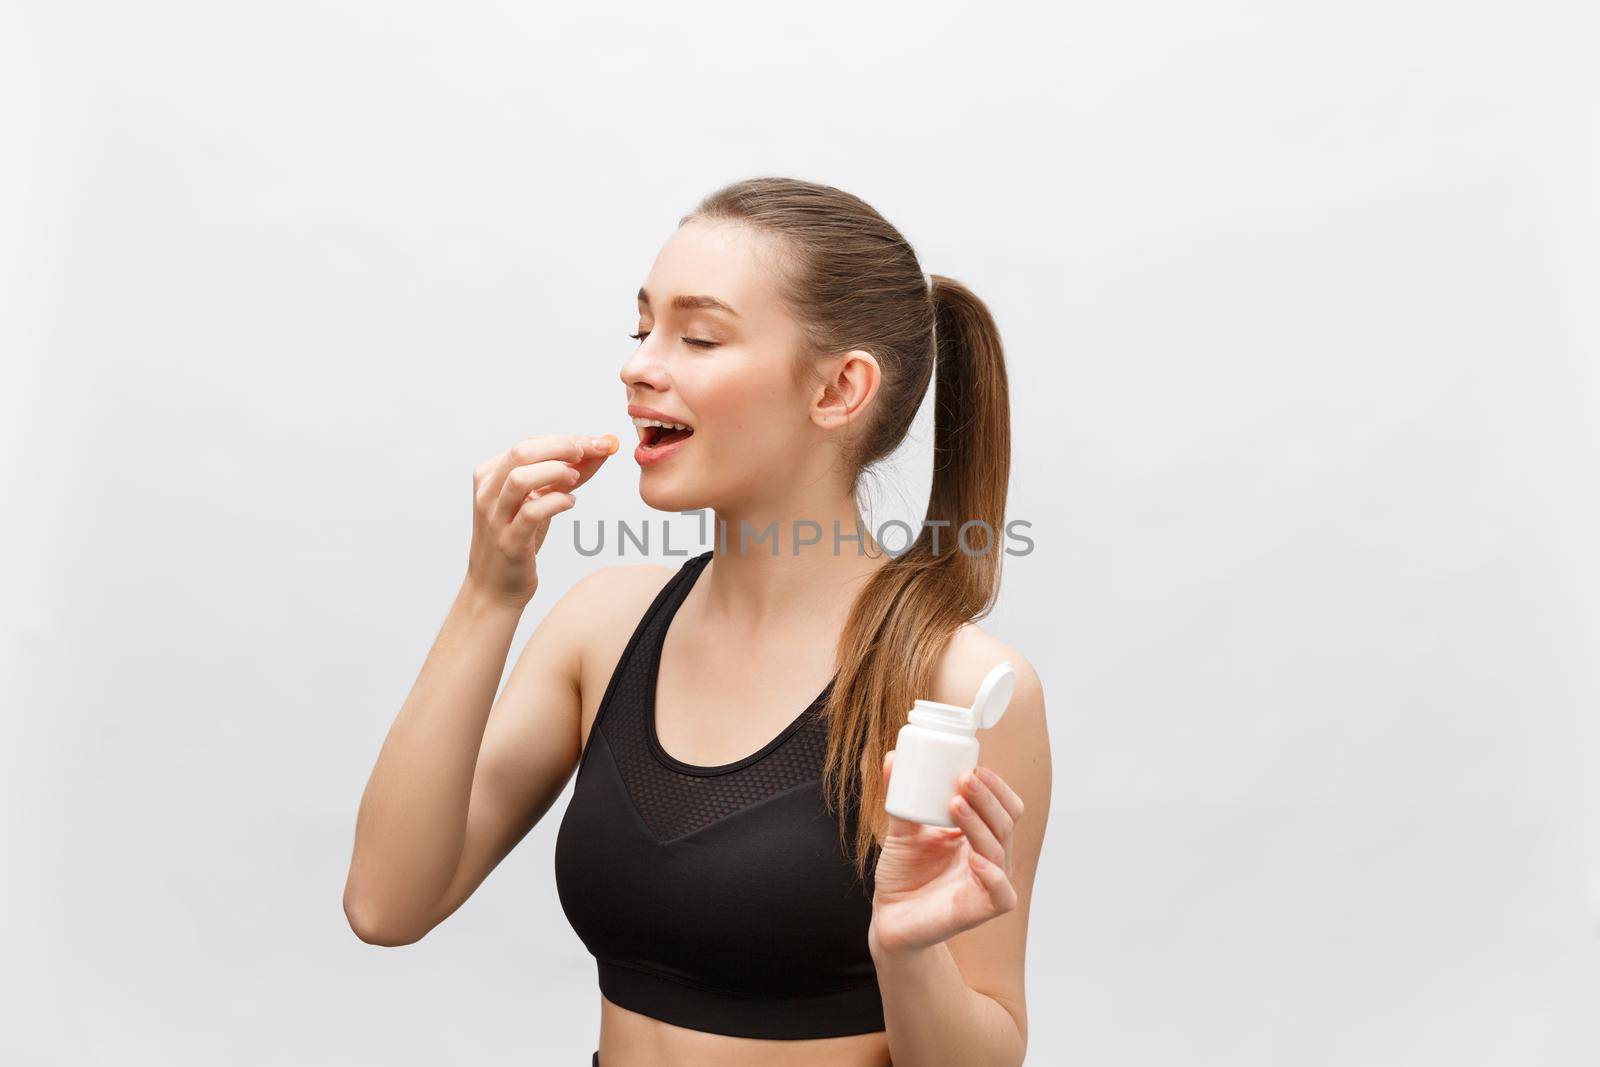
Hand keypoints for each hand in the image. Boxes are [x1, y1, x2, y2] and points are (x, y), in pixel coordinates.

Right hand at [465, 433, 615, 606]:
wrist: (494, 588)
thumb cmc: (518, 539)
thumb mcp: (537, 501)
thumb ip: (565, 476)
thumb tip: (599, 449)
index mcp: (490, 476)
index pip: (528, 444)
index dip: (565, 440)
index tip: (596, 443)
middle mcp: (488, 493)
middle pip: (521, 452)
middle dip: (561, 447)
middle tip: (588, 452)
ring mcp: (495, 518)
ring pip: (520, 479)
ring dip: (555, 472)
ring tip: (575, 479)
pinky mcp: (509, 542)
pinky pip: (531, 513)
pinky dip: (556, 502)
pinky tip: (571, 503)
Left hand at [867, 750, 1024, 958]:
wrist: (890, 916)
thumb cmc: (904, 874)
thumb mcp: (902, 830)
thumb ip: (901, 797)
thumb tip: (894, 757)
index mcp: (979, 836)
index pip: (1004, 806)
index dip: (995, 787)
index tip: (972, 767)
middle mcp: (990, 857)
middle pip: (1006, 823)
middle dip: (988, 798)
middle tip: (963, 779)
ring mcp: (988, 884)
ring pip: (999, 850)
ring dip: (980, 823)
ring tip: (956, 803)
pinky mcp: (980, 910)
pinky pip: (1001, 895)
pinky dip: (993, 876)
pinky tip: (976, 860)